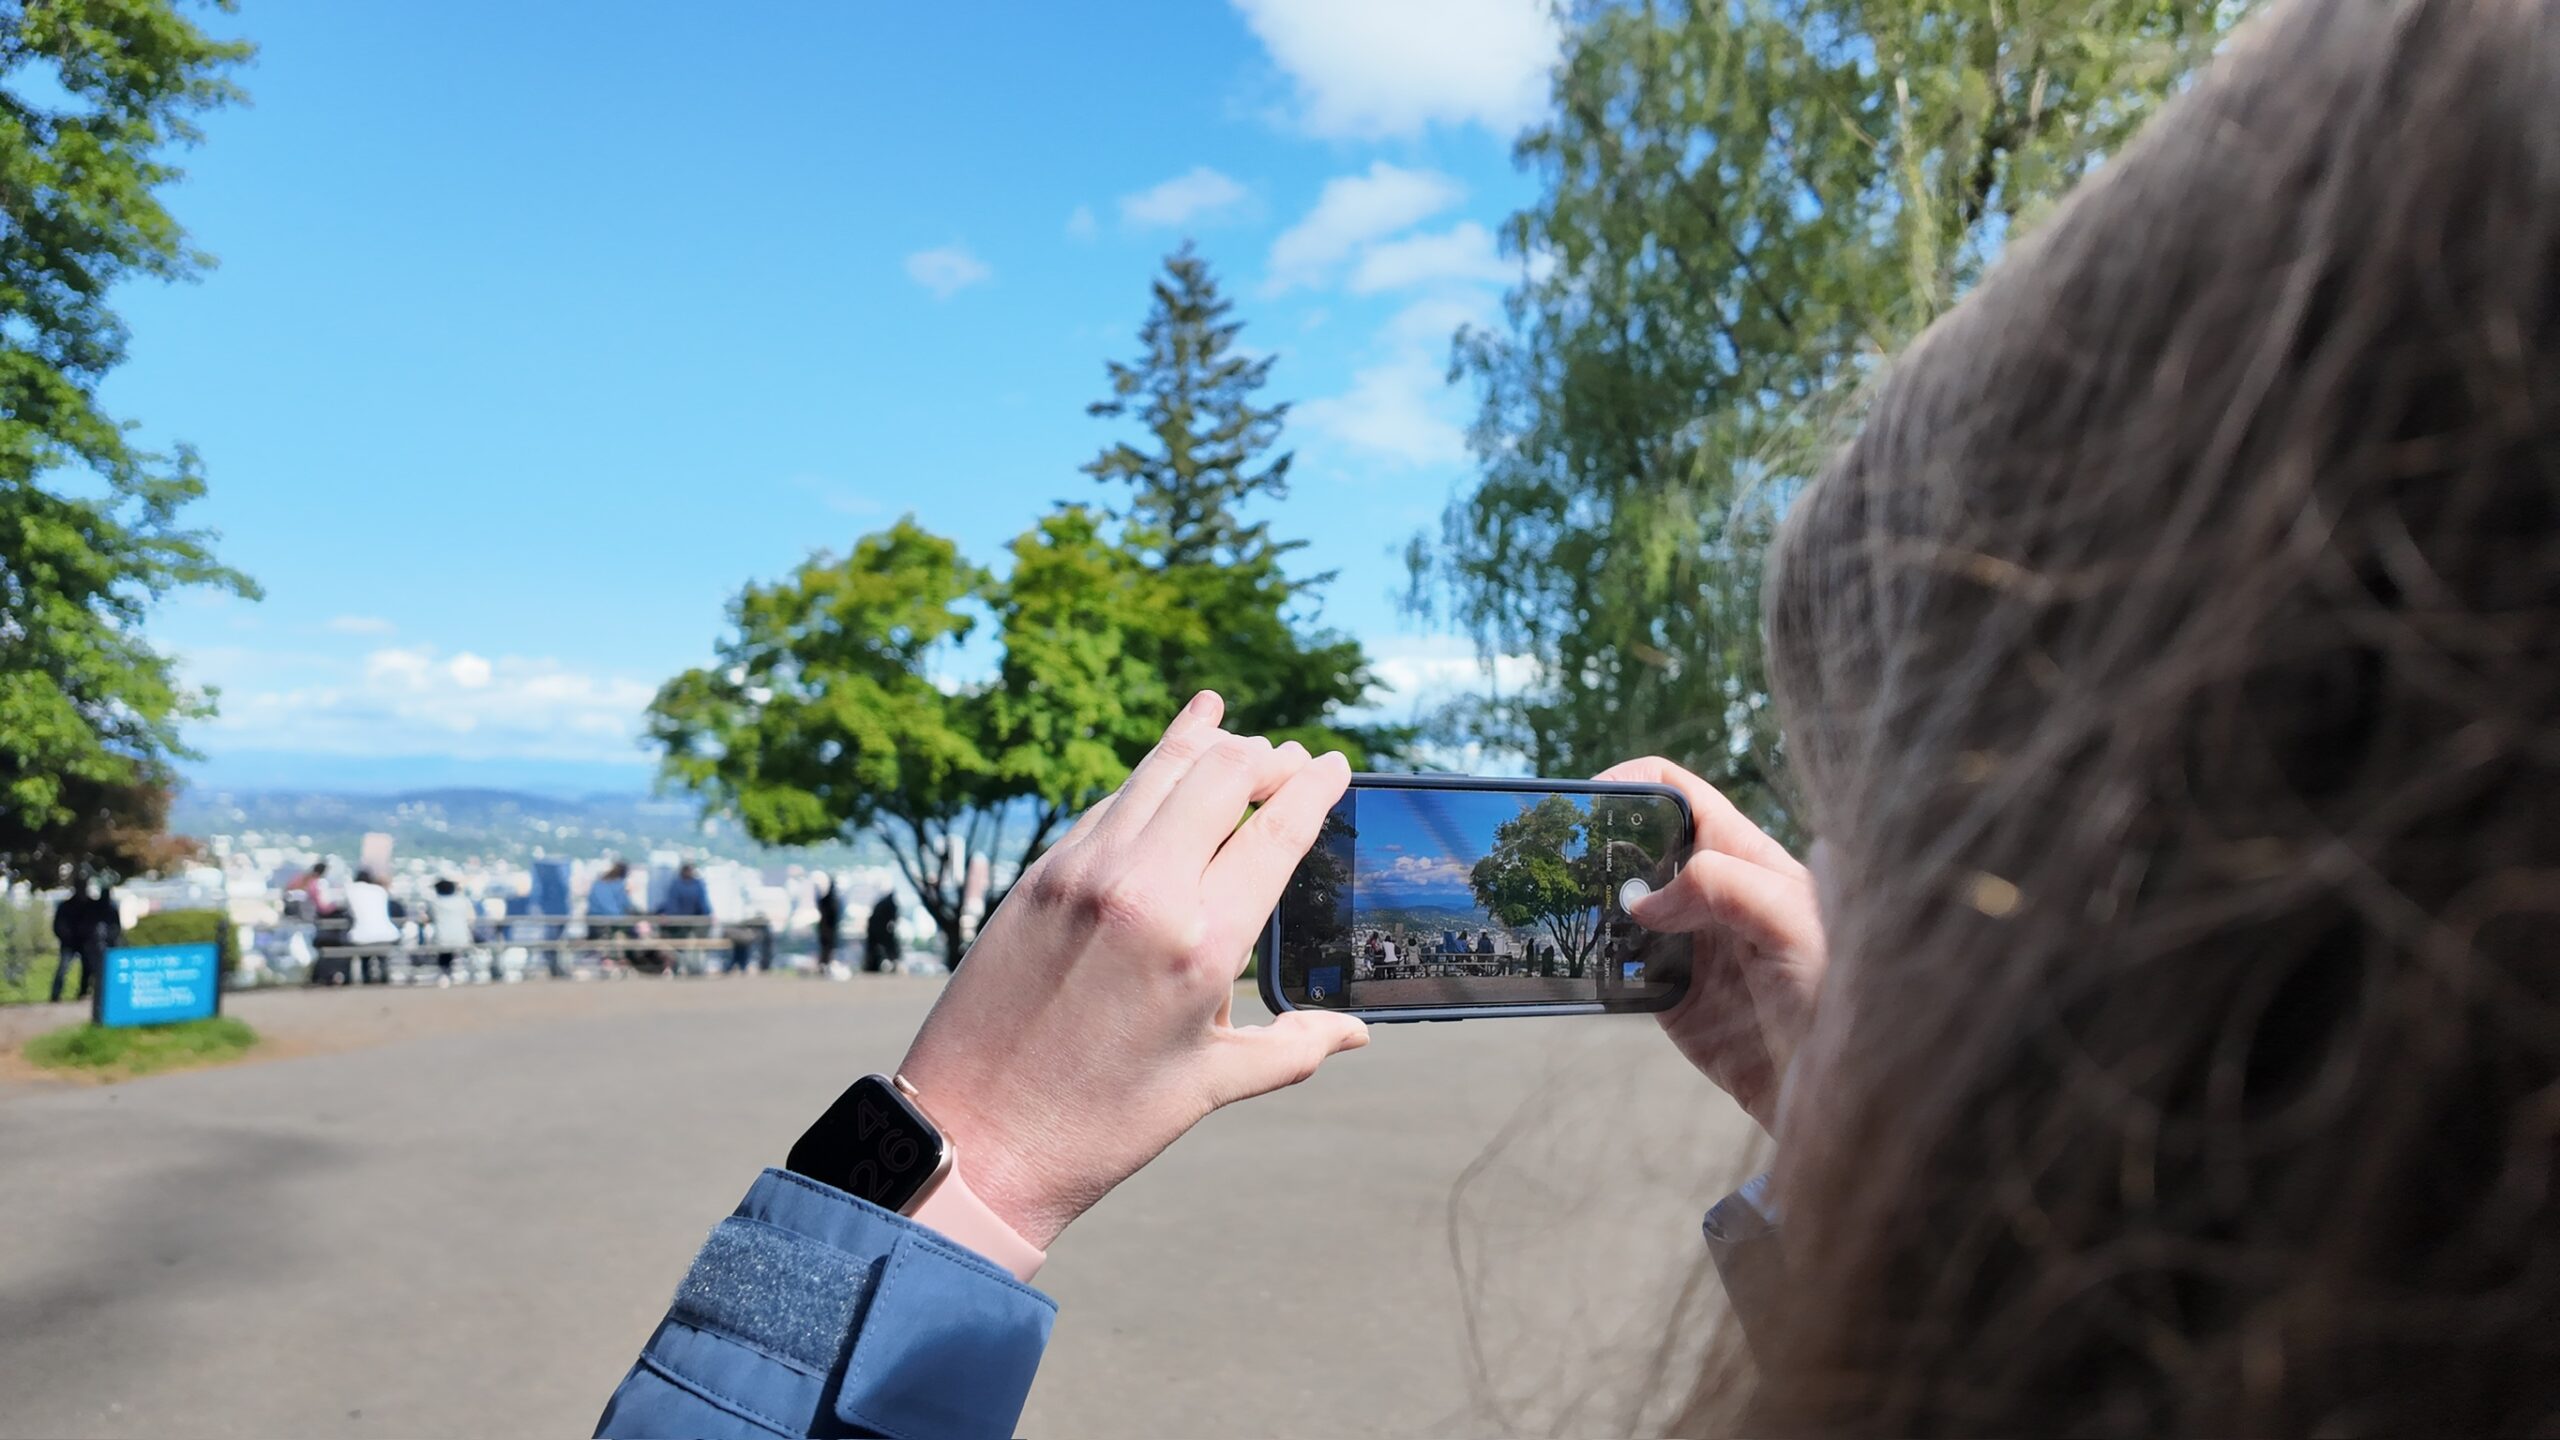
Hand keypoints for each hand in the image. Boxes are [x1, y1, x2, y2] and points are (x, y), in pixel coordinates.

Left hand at [896, 692, 1368, 1248]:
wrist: (971, 1136)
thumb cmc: (1098, 1124)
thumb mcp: (1208, 1085)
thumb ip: (1291, 1046)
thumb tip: (1355, 1031)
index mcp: (1202, 945)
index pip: (1276, 831)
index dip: (1313, 787)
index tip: (1334, 765)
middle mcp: (1144, 891)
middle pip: (1222, 774)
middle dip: (1266, 758)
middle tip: (1291, 762)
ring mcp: (1083, 873)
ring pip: (1159, 771)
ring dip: (1208, 749)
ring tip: (1239, 744)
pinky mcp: (1039, 875)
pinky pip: (1110, 803)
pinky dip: (1150, 778)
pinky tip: (1170, 765)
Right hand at [1595, 757, 1824, 1134]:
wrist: (1845, 1093)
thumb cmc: (1840, 996)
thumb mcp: (1793, 919)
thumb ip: (1723, 886)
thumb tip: (1644, 899)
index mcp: (1743, 856)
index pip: (1677, 793)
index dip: (1630, 785)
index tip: (1591, 806)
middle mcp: (1710, 893)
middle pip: (1636, 845)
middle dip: (1596, 845)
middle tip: (1564, 862)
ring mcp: (1686, 944)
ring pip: (1617, 905)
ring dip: (1586, 903)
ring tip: (1557, 908)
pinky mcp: (1670, 996)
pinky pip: (1616, 966)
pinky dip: (1593, 961)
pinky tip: (1581, 961)